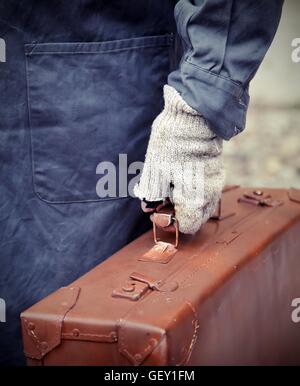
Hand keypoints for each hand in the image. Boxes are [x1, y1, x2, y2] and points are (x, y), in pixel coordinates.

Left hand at [134, 85, 224, 233]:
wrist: (193, 113)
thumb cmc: (172, 144)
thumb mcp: (154, 172)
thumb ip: (151, 194)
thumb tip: (148, 204)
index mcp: (195, 199)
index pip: (187, 226)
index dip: (170, 221)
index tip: (158, 209)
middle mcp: (211, 194)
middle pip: (196, 217)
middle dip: (178, 212)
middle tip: (163, 197)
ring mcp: (216, 182)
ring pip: (202, 204)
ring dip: (185, 201)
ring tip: (170, 184)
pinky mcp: (217, 170)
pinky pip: (206, 190)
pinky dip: (193, 189)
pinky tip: (180, 175)